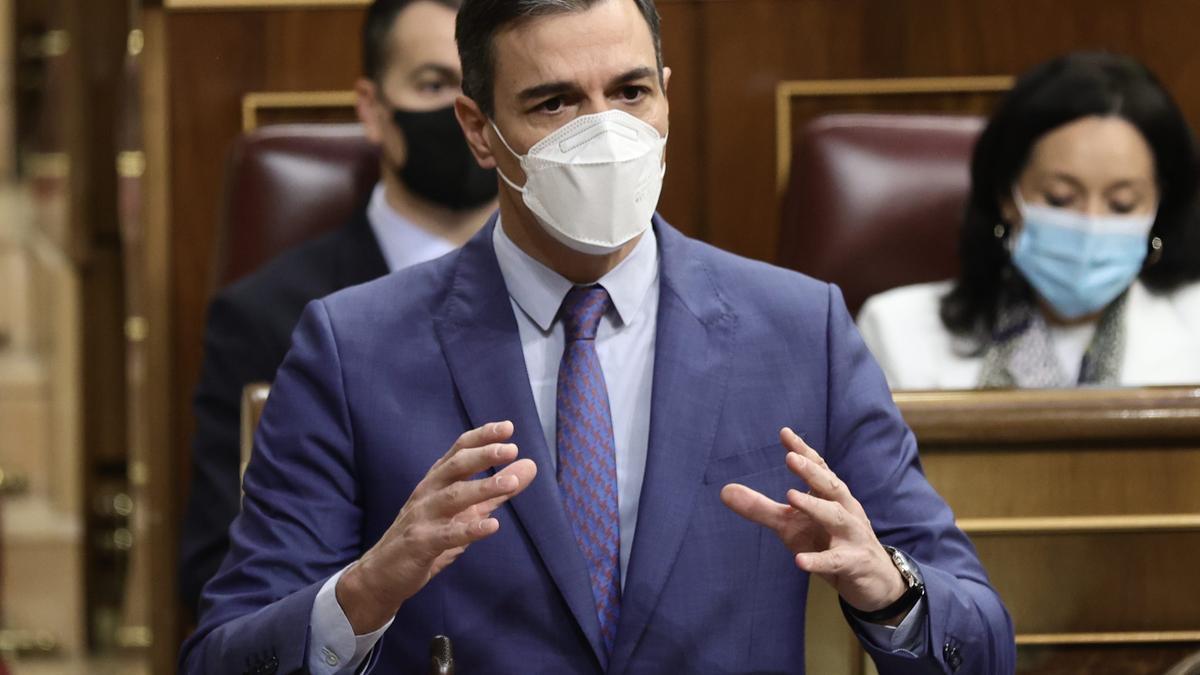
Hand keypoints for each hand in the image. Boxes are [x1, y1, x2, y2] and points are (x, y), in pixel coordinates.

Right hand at [336, 421, 537, 632]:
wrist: (382, 574)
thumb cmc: (427, 535)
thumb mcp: (465, 510)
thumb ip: (496, 490)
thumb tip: (529, 466)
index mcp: (437, 481)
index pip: (458, 451)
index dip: (481, 437)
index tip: (507, 427)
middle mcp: (428, 493)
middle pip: (455, 467)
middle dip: (482, 455)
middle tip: (511, 448)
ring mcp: (422, 518)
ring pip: (452, 497)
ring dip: (483, 488)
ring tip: (511, 482)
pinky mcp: (420, 544)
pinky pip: (446, 535)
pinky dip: (469, 530)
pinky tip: (493, 526)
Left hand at [720, 427, 907, 623]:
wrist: (874, 579)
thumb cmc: (828, 543)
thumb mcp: (790, 525)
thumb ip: (760, 508)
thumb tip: (724, 490)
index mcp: (831, 496)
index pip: (819, 468)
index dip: (803, 450)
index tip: (784, 433)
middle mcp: (845, 509)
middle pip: (831, 485)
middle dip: (811, 471)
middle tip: (790, 457)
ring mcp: (853, 536)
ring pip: (837, 517)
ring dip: (815, 506)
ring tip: (790, 496)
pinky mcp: (855, 563)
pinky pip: (836, 560)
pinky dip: (819, 560)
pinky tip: (800, 561)